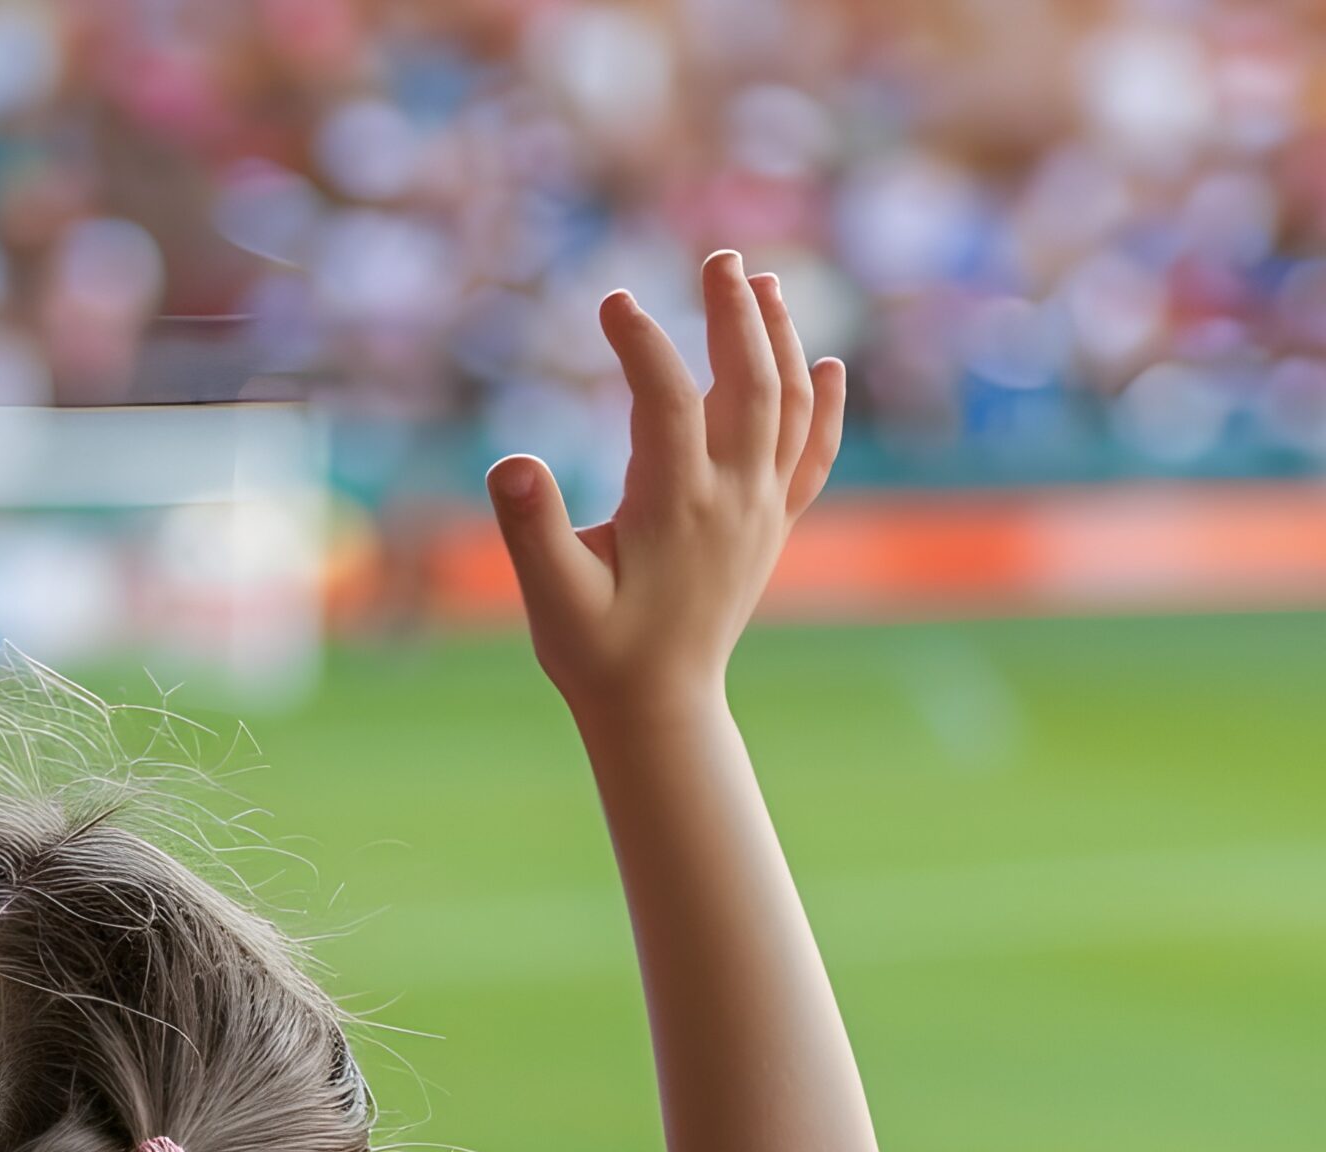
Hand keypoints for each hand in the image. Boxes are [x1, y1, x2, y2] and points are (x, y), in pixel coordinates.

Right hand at [486, 250, 843, 716]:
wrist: (657, 707)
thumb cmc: (595, 652)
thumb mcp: (550, 598)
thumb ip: (531, 530)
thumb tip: (510, 463)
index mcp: (675, 508)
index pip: (669, 400)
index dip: (643, 343)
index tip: (613, 300)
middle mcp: (731, 500)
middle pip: (750, 383)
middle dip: (736, 314)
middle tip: (720, 258)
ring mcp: (759, 512)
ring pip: (788, 407)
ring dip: (781, 340)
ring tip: (765, 283)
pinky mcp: (770, 528)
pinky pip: (811, 456)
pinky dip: (825, 407)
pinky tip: (828, 365)